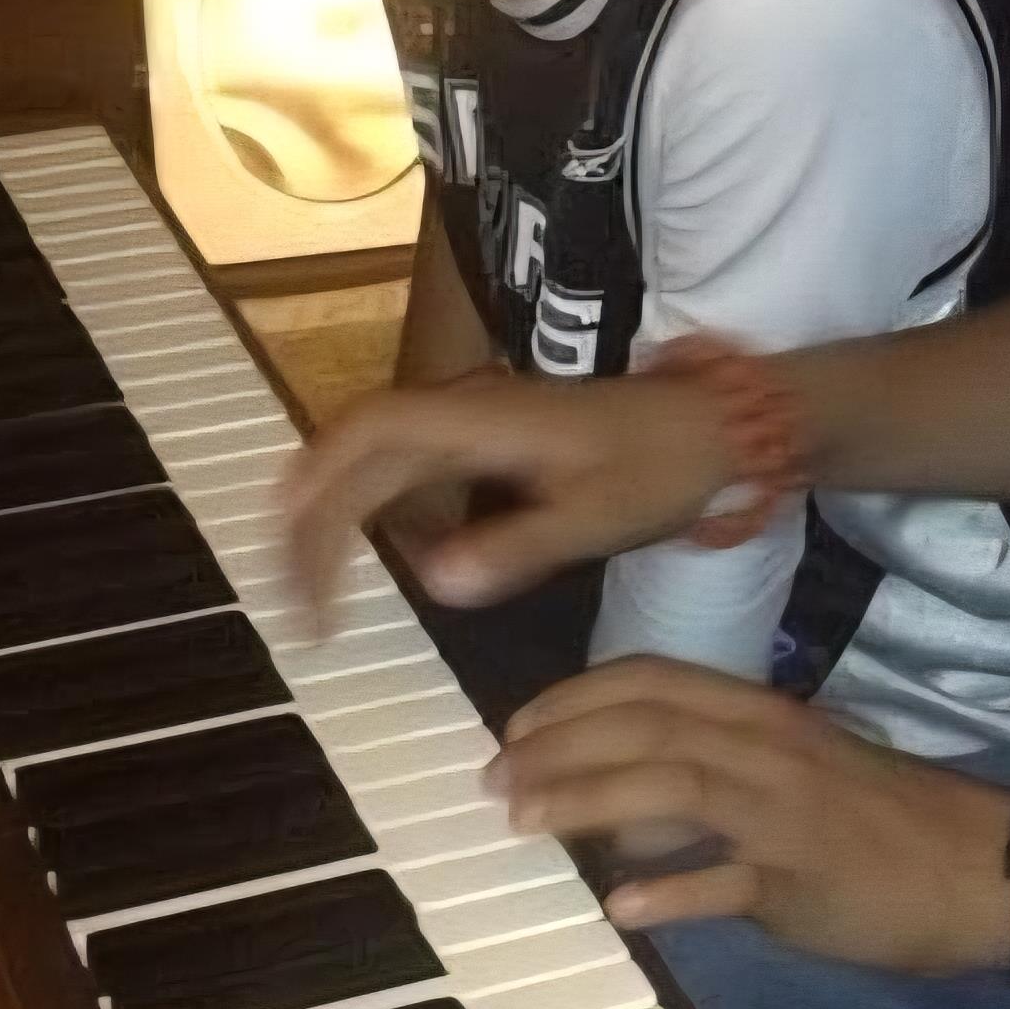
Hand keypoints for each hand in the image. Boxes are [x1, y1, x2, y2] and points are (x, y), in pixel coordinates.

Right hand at [277, 343, 743, 633]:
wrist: (721, 426)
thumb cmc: (665, 464)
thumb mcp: (598, 516)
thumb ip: (518, 548)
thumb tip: (434, 582)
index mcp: (480, 421)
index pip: (366, 436)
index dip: (316, 489)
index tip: (293, 558)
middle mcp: (465, 412)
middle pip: (353, 448)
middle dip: (308, 515)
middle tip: (289, 596)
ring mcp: (475, 424)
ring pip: (374, 457)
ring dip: (333, 509)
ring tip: (309, 584)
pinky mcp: (489, 443)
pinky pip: (407, 468)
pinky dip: (371, 508)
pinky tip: (368, 558)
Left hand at [487, 659, 1009, 975]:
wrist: (986, 866)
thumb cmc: (890, 820)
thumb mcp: (803, 774)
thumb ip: (720, 776)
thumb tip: (626, 807)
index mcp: (765, 715)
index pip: (654, 681)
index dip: (574, 699)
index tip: (514, 729)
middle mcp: (767, 748)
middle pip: (645, 725)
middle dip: (557, 748)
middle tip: (494, 782)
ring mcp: (784, 812)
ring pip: (671, 784)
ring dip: (586, 800)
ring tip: (524, 824)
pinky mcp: (802, 880)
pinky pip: (727, 882)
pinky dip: (669, 891)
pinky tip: (622, 908)